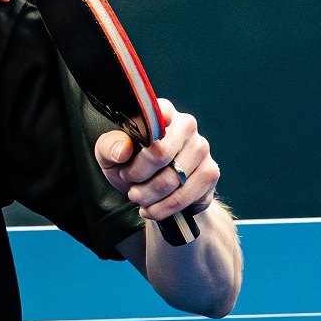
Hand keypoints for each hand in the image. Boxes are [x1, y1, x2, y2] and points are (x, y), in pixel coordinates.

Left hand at [97, 99, 215, 223]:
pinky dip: (164, 208)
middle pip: (161, 155)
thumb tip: (124, 150)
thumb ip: (110, 146)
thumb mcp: (109, 153)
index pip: (159, 118)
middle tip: (128, 185)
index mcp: (161, 112)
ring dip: (149, 197)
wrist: (148, 188)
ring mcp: (202, 149)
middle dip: (137, 177)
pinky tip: (153, 208)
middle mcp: (187, 125)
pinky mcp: (211, 173)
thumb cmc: (128, 163)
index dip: (152, 130)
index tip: (146, 141)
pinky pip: (187, 197)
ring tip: (138, 198)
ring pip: (173, 180)